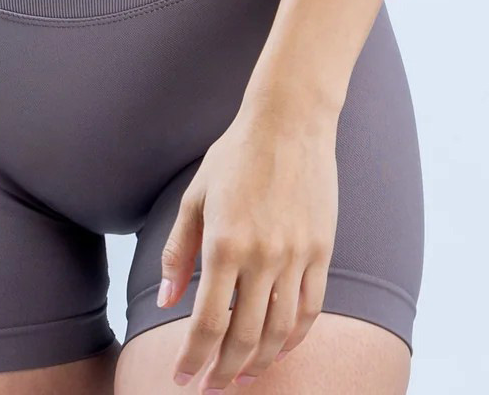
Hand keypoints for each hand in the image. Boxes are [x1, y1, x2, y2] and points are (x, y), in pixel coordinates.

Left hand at [154, 98, 339, 388]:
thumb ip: (178, 252)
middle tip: (210, 388)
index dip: (193, 359)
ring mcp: (296, 255)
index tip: (183, 379)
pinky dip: (295, 336)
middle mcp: (261, 256)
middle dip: (223, 372)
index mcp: (223, 244)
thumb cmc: (235, 154)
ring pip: (280, 331)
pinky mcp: (321, 250)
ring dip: (260, 362)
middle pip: (244, 338)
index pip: (206, 324)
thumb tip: (166, 301)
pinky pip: (310, 308)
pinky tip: (280, 347)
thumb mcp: (195, 197)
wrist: (290, 121)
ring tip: (242, 375)